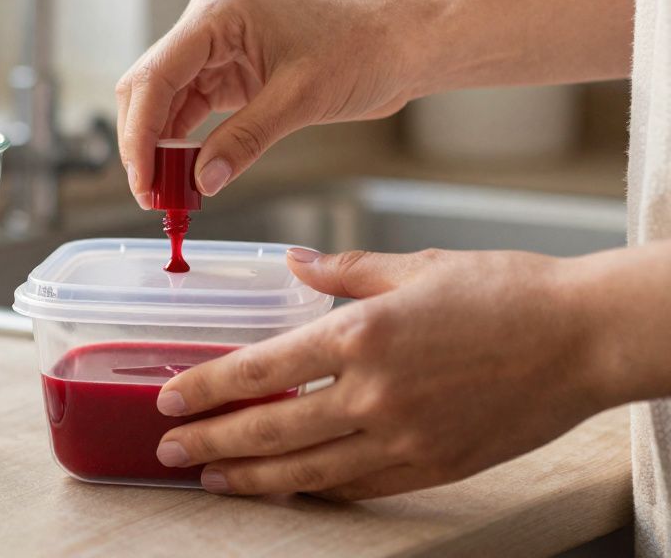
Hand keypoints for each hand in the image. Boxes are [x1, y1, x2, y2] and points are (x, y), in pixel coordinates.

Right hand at [115, 0, 434, 206]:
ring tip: (168, 190)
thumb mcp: (300, 99)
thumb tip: (202, 180)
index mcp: (217, 14)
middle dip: (143, 141)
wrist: (405, 42)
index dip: (139, 134)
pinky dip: (184, 141)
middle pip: (148, 86)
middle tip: (152, 192)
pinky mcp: (231, 69)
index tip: (142, 179)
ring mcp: (217, 46)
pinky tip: (187, 171)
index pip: (154, 76)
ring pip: (164, 100)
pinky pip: (191, 106)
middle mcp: (208, 24)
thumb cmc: (365, 48)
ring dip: (161, 145)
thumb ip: (244, 140)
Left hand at [151, 247, 614, 499]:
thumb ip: (344, 271)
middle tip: (168, 451)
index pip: (261, 370)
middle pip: (271, 430)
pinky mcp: (434, 467)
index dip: (207, 388)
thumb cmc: (505, 291)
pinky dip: (316, 489)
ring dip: (252, 478)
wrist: (584, 338)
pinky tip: (287, 487)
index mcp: (363, 334)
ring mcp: (405, 438)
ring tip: (212, 477)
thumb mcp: (415, 266)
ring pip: (309, 471)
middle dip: (211, 442)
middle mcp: (375, 393)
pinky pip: (359, 487)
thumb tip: (294, 264)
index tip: (169, 398)